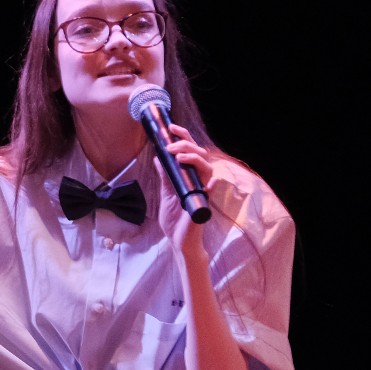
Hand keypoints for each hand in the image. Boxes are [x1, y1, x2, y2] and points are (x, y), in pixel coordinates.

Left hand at [157, 122, 214, 251]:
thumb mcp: (166, 193)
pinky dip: (211, 185)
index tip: (171, 128)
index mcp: (190, 177)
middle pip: (201, 155)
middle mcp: (200, 181)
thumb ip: (165, 177)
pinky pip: (211, 192)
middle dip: (186, 145)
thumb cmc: (175, 219)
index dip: (184, 138)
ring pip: (207, 168)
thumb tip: (159, 158)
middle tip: (170, 146)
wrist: (178, 240)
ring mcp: (203, 192)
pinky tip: (210, 180)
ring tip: (178, 156)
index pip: (191, 152)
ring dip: (193, 159)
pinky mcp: (203, 205)